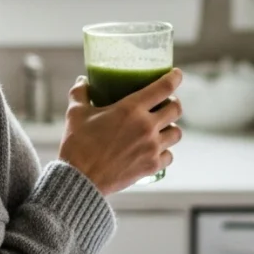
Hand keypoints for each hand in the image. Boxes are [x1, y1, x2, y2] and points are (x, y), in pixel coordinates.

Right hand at [58, 69, 182, 194]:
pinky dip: (165, 151)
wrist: (80, 178)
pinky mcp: (151, 166)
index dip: (174, 78)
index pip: (164, 87)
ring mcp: (151, 148)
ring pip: (177, 133)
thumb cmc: (77, 144)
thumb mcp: (76, 113)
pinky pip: (169, 156)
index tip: (177, 74)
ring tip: (163, 127)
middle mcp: (147, 126)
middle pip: (176, 109)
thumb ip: (81, 93)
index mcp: (131, 108)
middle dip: (174, 103)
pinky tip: (156, 150)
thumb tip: (83, 80)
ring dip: (171, 127)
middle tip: (167, 103)